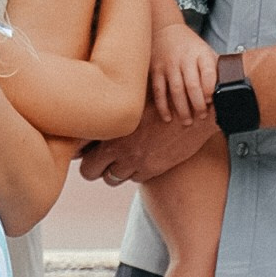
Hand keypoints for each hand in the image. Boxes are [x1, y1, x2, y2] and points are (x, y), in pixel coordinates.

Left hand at [76, 103, 216, 187]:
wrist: (198, 109)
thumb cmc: (166, 97)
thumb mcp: (134, 98)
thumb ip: (113, 108)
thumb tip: (93, 112)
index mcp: (110, 126)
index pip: (77, 147)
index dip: (77, 148)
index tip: (81, 146)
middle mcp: (119, 147)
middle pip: (88, 171)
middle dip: (91, 166)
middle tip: (97, 157)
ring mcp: (135, 161)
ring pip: (111, 178)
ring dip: (112, 170)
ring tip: (120, 158)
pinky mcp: (152, 170)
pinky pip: (133, 179)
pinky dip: (133, 172)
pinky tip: (140, 158)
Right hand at [150, 26, 218, 119]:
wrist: (165, 29)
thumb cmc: (189, 45)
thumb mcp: (206, 51)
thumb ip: (216, 68)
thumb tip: (229, 87)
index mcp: (201, 53)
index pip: (208, 71)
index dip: (210, 88)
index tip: (211, 101)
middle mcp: (185, 58)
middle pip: (192, 85)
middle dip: (198, 104)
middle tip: (202, 116)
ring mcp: (169, 65)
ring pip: (176, 90)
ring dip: (182, 108)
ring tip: (187, 121)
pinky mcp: (156, 70)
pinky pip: (159, 91)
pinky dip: (163, 106)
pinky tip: (168, 117)